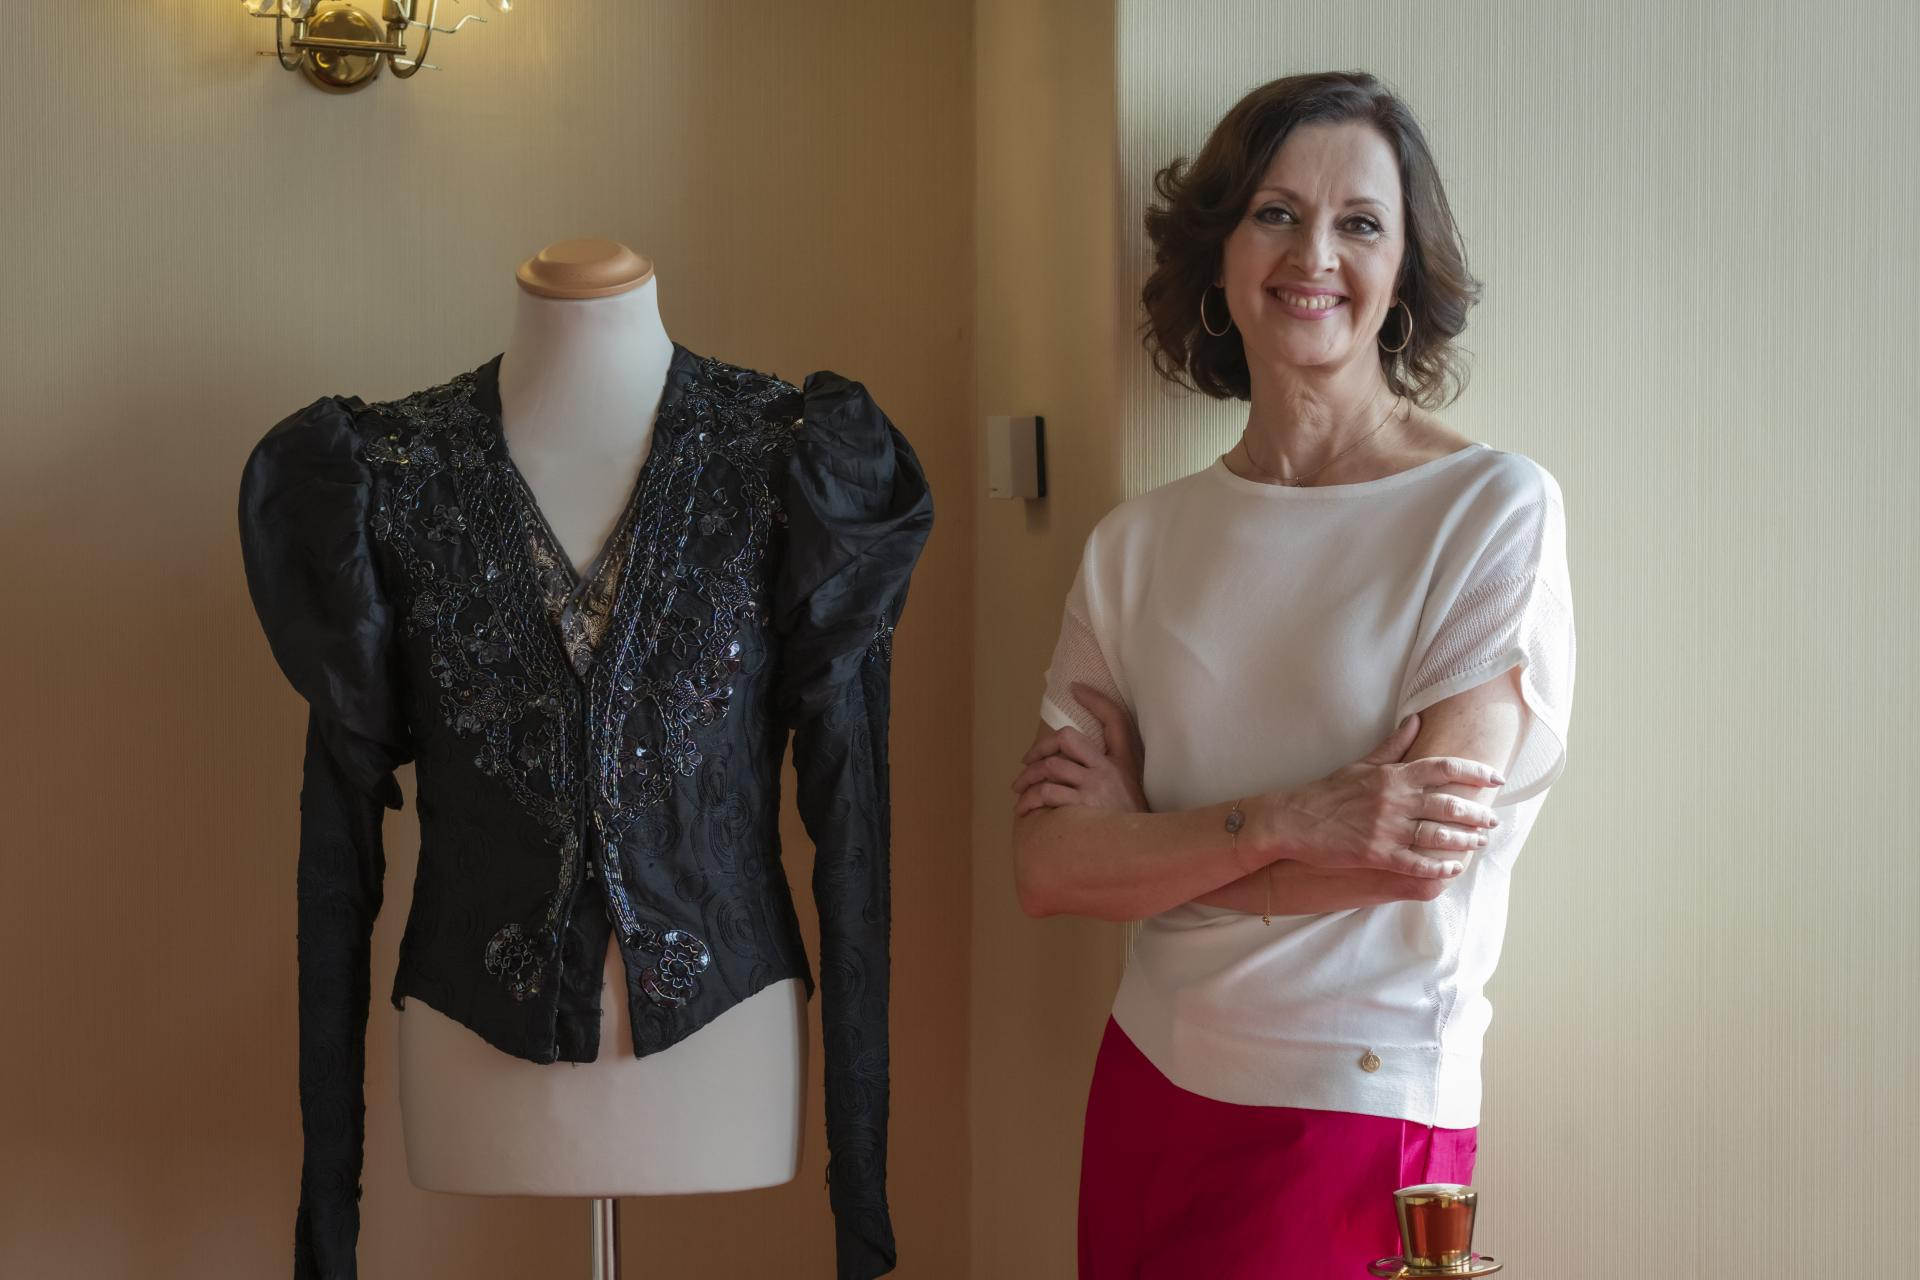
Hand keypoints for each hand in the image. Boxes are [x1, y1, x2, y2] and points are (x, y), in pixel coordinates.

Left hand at [1010, 683, 1147, 816]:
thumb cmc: (1130, 823)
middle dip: (1040, 748)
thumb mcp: (1130, 792)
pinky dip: (1030, 800)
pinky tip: (1025, 809)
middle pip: (1067, 738)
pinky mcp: (1084, 806)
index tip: (1076, 688)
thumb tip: (1074, 763)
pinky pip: (1048, 793)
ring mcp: (1096, 786)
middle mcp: (1109, 769)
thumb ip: (1109, 772)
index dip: (1095, 699)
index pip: (1115, 718)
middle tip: (1026, 762)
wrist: (1145, 851)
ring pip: (1051, 766)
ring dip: (1028, 778)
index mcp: (1124, 761)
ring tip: (1019, 790)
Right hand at [1274, 713, 1504, 878]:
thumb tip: (1416, 720)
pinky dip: (1438, 867)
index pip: (1443, 768)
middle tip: (1493, 819)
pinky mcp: (1376, 853)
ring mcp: (1386, 828)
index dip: (1475, 772)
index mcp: (1392, 775)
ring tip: (1479, 843)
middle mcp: (1394, 800)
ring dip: (1464, 840)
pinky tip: (1453, 869)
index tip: (1496, 778)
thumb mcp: (1362, 764)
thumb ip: (1393, 745)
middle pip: (1449, 804)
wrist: (1293, 819)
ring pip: (1438, 834)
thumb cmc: (1327, 792)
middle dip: (1478, 813)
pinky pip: (1416, 863)